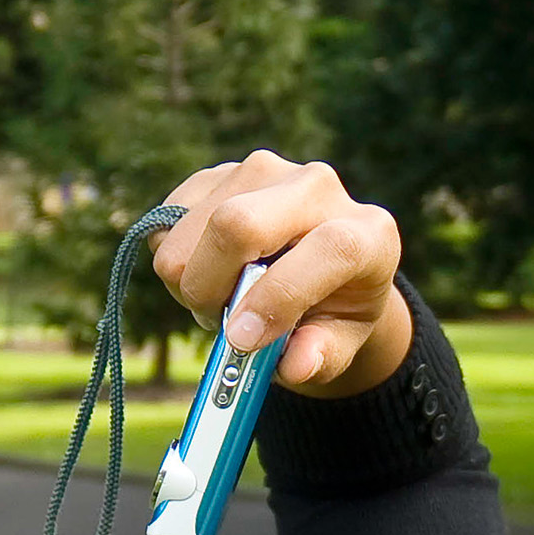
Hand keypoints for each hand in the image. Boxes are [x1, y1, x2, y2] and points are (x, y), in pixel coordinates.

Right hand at [149, 153, 411, 401]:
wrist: (316, 265)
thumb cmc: (330, 310)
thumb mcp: (340, 342)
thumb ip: (322, 357)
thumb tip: (296, 365)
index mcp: (366, 231)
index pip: (327, 249)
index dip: (277, 299)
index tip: (241, 340)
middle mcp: (317, 185)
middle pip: (236, 224)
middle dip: (209, 287)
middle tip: (218, 321)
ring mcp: (264, 169)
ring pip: (188, 232)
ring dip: (191, 282)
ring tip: (222, 297)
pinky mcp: (218, 173)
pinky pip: (166, 223)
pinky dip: (177, 263)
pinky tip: (210, 271)